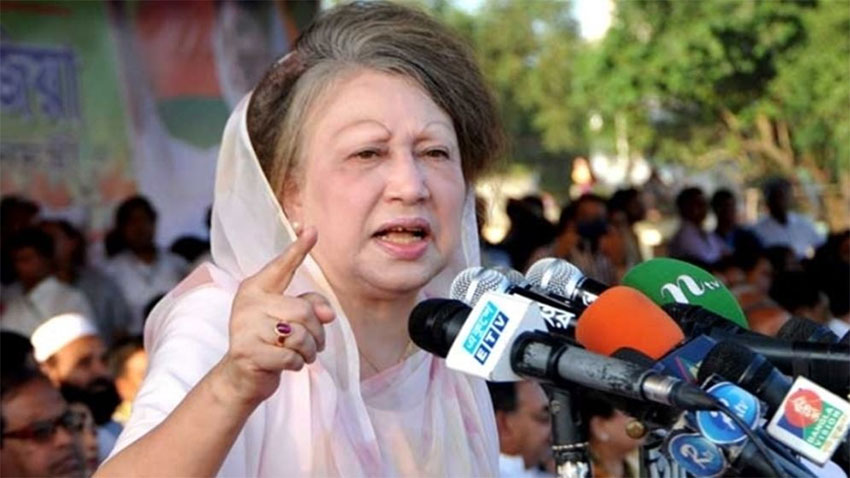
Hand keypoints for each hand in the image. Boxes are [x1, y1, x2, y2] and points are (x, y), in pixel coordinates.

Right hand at [215, 226, 334, 406]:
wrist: (241, 378)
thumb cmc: (270, 343)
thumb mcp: (290, 320)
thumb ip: (310, 306)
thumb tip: (328, 313)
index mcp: (257, 288)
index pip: (282, 266)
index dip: (298, 248)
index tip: (312, 229)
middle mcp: (248, 303)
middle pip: (303, 310)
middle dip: (317, 332)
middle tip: (315, 344)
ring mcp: (244, 327)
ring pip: (300, 335)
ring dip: (309, 351)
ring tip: (302, 354)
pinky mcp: (247, 352)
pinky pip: (291, 357)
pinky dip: (297, 365)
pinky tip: (288, 365)